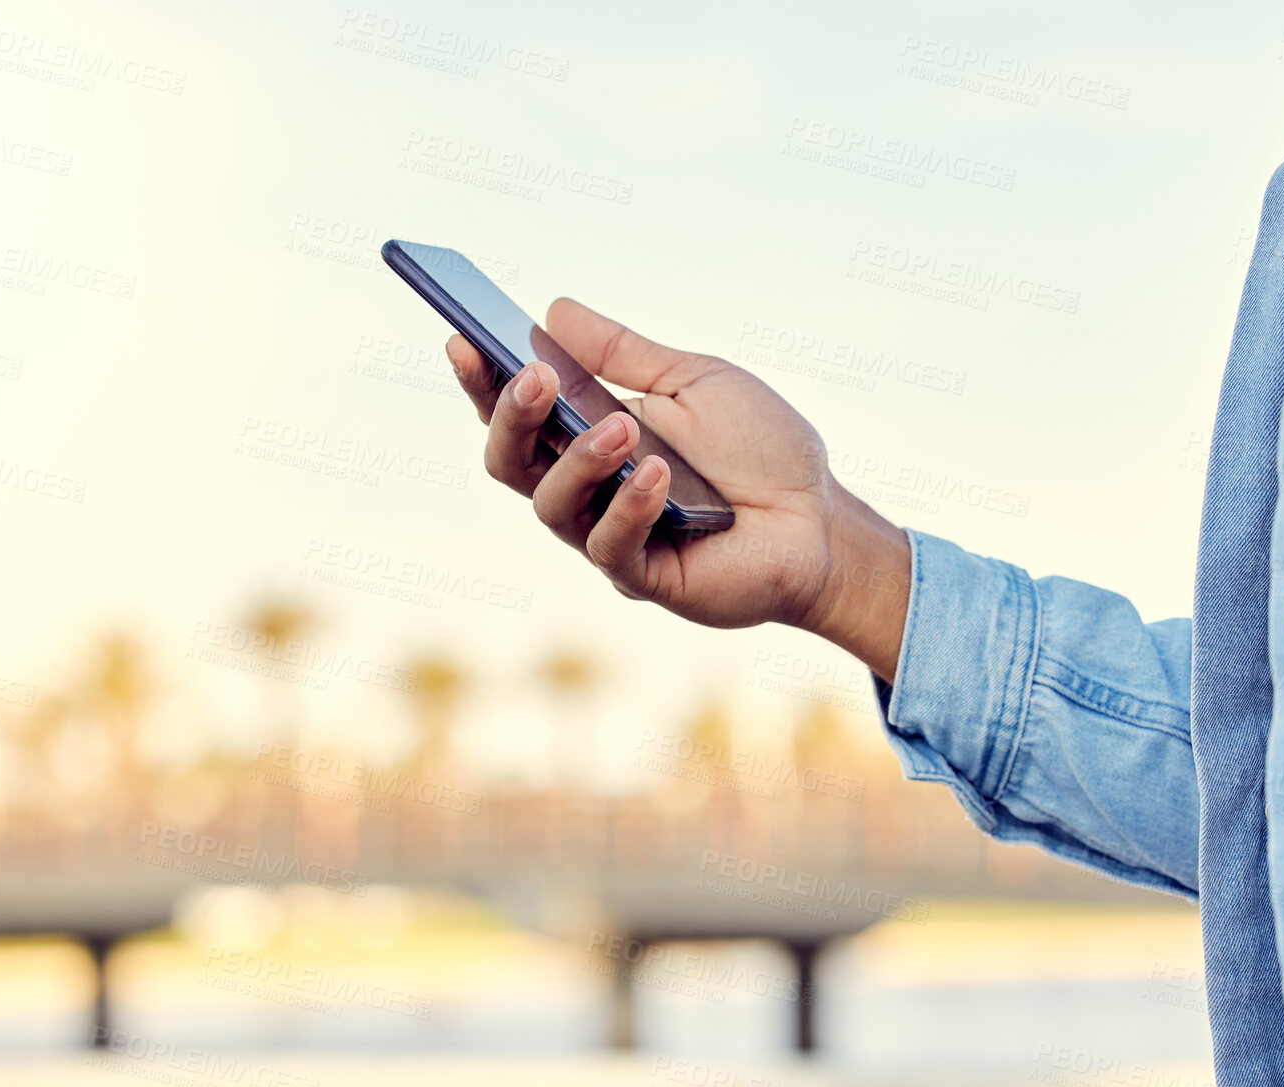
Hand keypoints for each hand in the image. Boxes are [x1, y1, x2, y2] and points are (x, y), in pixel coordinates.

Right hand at [447, 298, 909, 678]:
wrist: (821, 518)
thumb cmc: (763, 450)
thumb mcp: (695, 381)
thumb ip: (623, 354)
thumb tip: (552, 311)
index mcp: (591, 438)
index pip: (519, 413)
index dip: (483, 381)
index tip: (463, 336)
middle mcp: (588, 491)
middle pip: (510, 462)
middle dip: (511, 417)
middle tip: (532, 377)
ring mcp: (611, 537)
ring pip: (552, 505)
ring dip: (579, 461)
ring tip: (620, 428)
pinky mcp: (644, 578)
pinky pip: (610, 547)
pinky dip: (628, 507)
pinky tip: (657, 476)